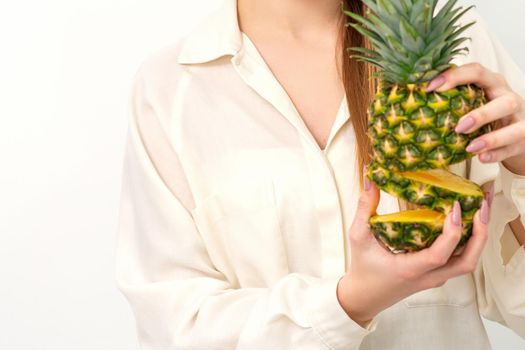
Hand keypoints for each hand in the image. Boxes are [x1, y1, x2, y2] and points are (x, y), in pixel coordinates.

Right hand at [336, 180, 489, 325]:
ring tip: (481, 210)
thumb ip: (365, 208)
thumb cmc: (362, 267)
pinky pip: (460, 260)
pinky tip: (467, 222)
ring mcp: (435, 277)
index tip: (455, 208)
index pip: (439, 255)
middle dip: (481, 233)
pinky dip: (469, 242)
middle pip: (467, 261)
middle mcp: (428, 276)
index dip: (452, 232)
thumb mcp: (359, 236)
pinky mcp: (437, 275)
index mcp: (409, 269)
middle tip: (482, 206)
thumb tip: (369, 179)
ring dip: (479, 237)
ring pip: (468, 261)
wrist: (365, 296)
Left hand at [426, 62, 524, 175]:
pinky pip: (512, 148)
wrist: (517, 131)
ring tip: (470, 148)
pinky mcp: (524, 139)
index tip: (430, 87)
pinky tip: (482, 158)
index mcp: (492, 84)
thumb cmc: (485, 112)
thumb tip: (410, 97)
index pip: (476, 71)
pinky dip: (497, 154)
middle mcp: (508, 98)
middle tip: (458, 127)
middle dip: (480, 115)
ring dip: (491, 138)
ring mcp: (520, 120)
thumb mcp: (472, 100)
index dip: (454, 76)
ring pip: (513, 128)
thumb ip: (451, 98)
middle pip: (503, 102)